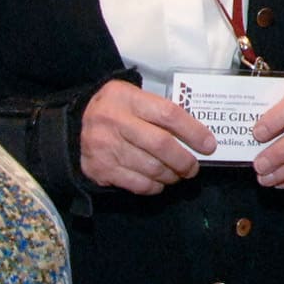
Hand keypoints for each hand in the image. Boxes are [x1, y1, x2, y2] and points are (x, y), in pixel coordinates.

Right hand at [80, 79, 214, 194]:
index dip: (193, 131)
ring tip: (177, 174)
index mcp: (127, 98)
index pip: (168, 114)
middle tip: (193, 167)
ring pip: (151, 168)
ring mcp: (106, 147)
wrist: (74, 125)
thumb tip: (196, 135)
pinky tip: (159, 182)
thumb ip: (159, 111)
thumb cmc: (114, 110)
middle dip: (184, 160)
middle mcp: (115, 122)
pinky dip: (154, 186)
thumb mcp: (132, 97)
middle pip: (161, 145)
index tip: (209, 145)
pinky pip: (138, 184)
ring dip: (171, 175)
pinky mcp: (101, 169)